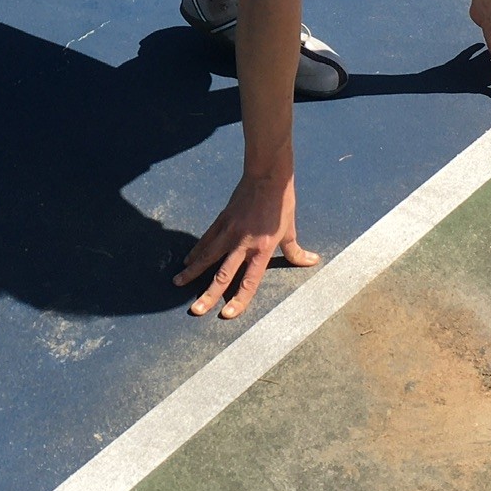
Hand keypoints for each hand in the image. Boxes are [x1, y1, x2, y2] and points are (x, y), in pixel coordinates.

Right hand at [174, 173, 320, 319]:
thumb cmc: (281, 204)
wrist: (267, 177)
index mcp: (262, 249)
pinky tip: (187, 261)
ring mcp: (229, 232)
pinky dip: (196, 251)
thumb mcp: (290, 229)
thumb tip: (312, 261)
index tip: (226, 314)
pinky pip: (206, 240)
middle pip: (223, 274)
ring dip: (193, 272)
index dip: (239, 299)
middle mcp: (243, 244)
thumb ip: (295, 250)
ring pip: (207, 257)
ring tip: (178, 283)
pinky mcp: (221, 220)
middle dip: (208, 294)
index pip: (249, 281)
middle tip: (196, 310)